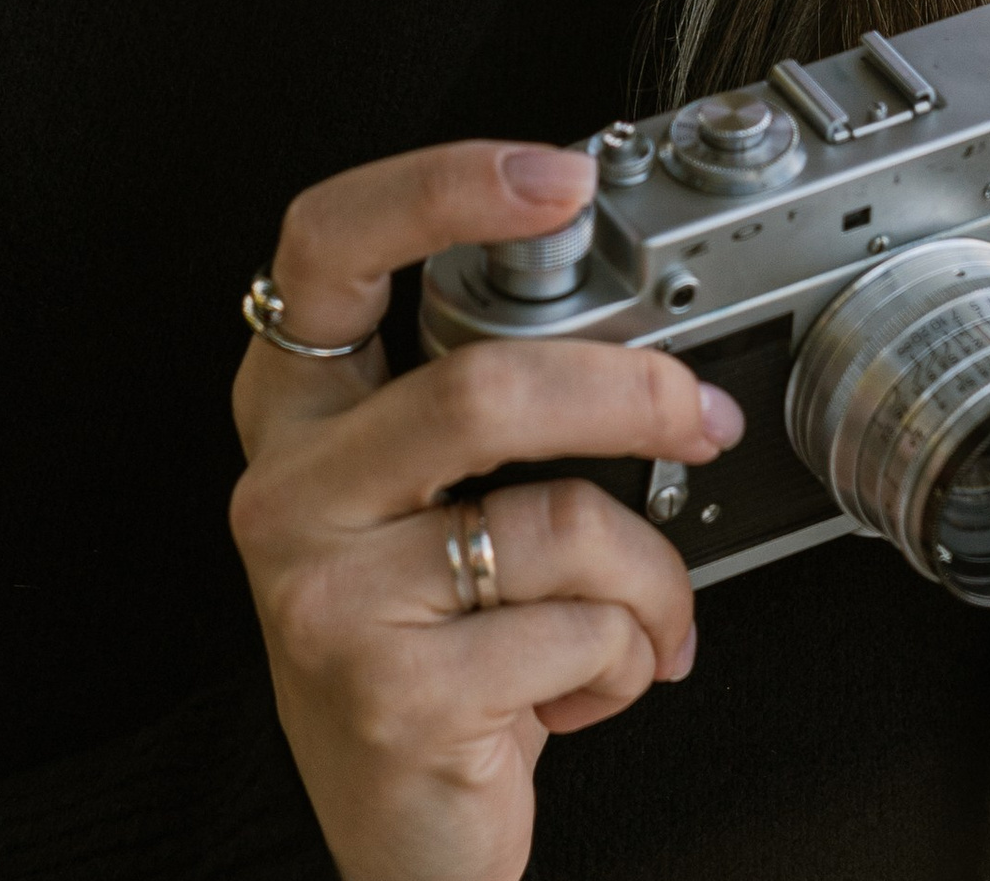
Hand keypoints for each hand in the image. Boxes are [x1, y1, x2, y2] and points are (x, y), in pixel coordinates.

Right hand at [229, 140, 745, 880]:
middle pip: (480, 385)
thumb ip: (491, 401)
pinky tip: (586, 688)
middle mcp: (289, 486)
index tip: (558, 175)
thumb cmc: (437, 642)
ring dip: (650, 575)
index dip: (442, 186)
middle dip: (628, 393)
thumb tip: (641, 327)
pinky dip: (630, 657)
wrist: (405, 831)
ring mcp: (325, 593)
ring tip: (645, 616)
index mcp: (297, 406)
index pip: (329, 243)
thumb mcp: (436, 500)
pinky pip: (576, 627)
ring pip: (556, 519)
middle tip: (700, 413)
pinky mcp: (386, 691)